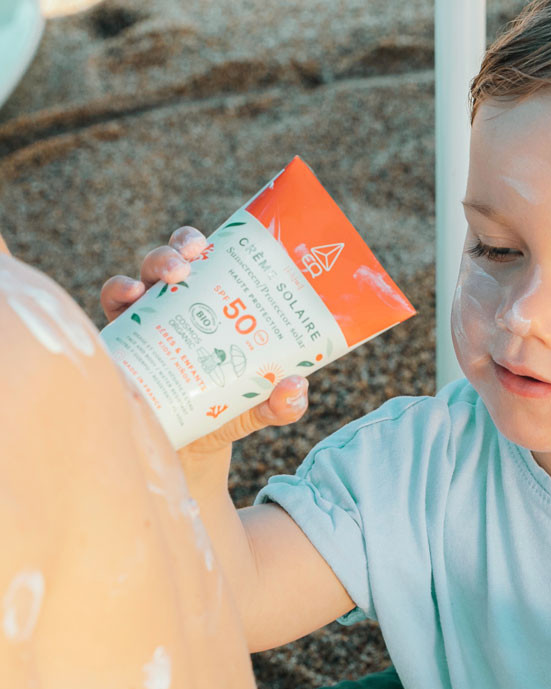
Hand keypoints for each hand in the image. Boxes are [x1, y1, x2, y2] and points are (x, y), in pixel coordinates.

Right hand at [101, 227, 309, 452]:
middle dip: (180, 248)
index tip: (219, 240)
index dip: (216, 245)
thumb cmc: (232, 412)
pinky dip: (119, 293)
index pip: (214, 263)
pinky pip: (114, 306)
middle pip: (176, 261)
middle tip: (190, 258)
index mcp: (219, 308)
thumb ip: (284, 403)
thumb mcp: (264, 408)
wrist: (193, 446)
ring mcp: (152, 320)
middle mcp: (183, 306)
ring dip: (155, 264)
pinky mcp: (125, 339)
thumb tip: (296, 385)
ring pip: (145, 276)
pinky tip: (130, 297)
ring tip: (171, 275)